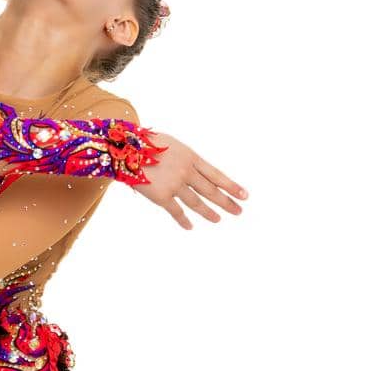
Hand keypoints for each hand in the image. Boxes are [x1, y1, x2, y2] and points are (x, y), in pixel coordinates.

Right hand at [131, 131, 247, 229]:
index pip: (217, 174)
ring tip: (218, 219)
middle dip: (227, 202)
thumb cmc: (146, 144)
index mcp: (191, 158)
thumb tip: (192, 171)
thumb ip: (184, 159)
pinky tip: (190, 226)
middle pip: (211, 190)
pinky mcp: (161, 196)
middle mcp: (187, 172)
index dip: (231, 186)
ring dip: (209, 212)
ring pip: (197, 202)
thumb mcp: (173, 145)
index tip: (244, 195)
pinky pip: (176, 211)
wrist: (126, 148)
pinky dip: (183, 220)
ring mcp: (175, 185)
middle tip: (239, 211)